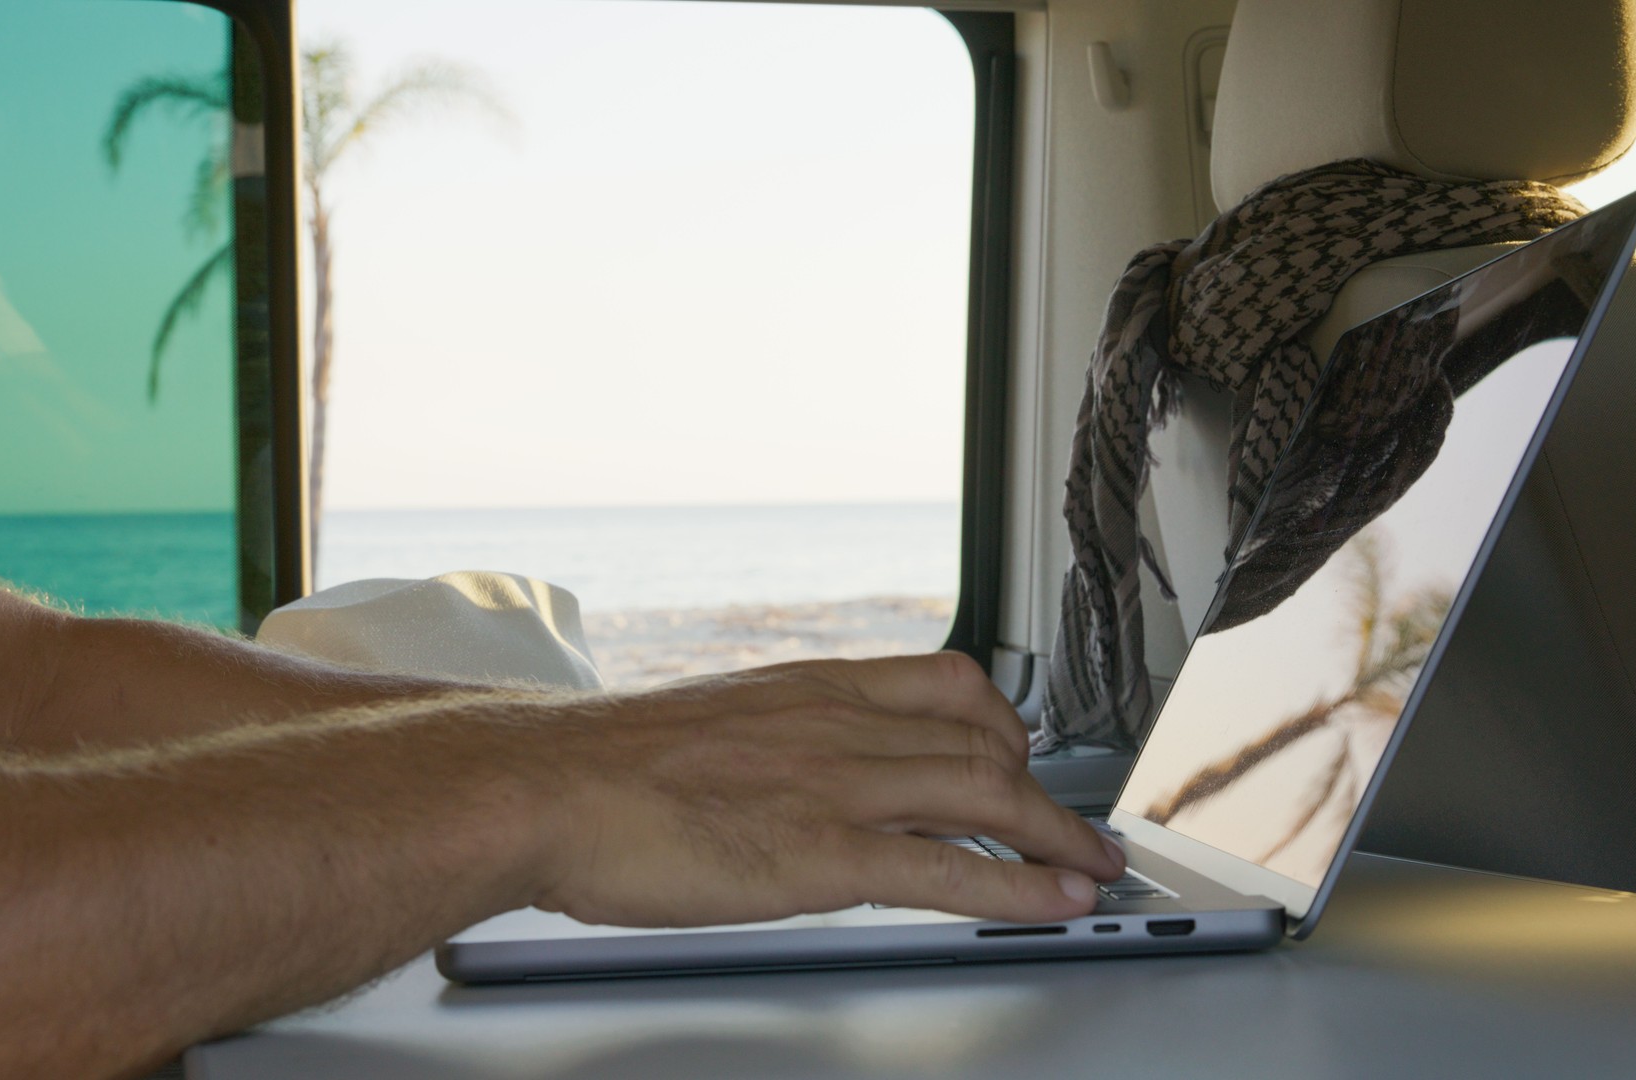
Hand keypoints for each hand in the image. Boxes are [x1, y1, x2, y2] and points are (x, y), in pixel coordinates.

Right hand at [523, 652, 1127, 927]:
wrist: (543, 785)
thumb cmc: (600, 767)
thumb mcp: (707, 727)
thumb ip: (766, 743)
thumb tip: (784, 777)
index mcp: (808, 689)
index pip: (943, 681)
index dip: (1003, 720)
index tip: (1024, 748)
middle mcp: (836, 723)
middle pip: (981, 742)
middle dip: (1046, 790)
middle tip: (1076, 829)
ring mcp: (833, 785)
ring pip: (983, 795)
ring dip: (1054, 838)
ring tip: (1093, 870)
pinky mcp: (819, 854)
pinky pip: (945, 868)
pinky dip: (1015, 887)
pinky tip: (1053, 903)